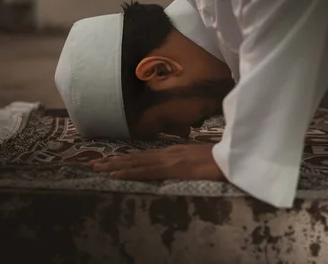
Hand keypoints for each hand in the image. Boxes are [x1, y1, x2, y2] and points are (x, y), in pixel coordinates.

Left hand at [90, 144, 224, 180]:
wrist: (233, 156)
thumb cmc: (221, 158)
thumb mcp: (200, 158)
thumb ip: (188, 159)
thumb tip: (182, 163)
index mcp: (172, 151)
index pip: (144, 156)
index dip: (126, 158)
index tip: (110, 160)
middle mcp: (166, 153)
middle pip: (135, 157)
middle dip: (114, 161)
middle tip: (93, 164)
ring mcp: (168, 159)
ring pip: (136, 163)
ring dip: (115, 166)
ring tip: (97, 168)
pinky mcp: (172, 168)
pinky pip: (146, 171)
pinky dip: (129, 172)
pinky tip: (116, 174)